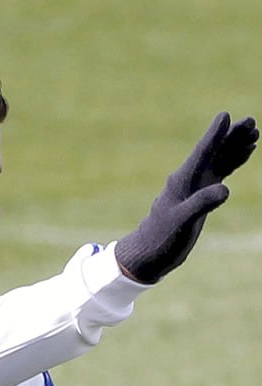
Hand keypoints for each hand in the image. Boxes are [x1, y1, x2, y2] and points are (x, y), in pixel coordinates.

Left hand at [115, 112, 258, 283]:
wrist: (152, 251)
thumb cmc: (163, 237)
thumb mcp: (182, 221)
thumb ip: (201, 204)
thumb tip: (225, 190)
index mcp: (182, 181)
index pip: (201, 153)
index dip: (214, 135)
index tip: (225, 116)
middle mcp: (189, 179)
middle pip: (213, 152)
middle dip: (232, 136)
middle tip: (251, 122)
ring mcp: (195, 186)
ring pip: (219, 160)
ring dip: (235, 146)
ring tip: (255, 133)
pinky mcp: (200, 196)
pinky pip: (220, 173)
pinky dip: (233, 162)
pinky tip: (245, 153)